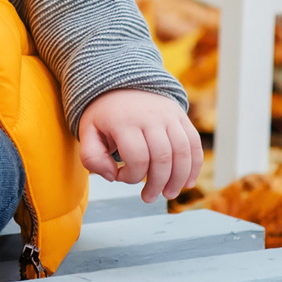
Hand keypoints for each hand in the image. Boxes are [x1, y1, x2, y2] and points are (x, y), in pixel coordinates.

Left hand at [77, 88, 203, 204]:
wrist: (121, 83)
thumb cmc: (104, 114)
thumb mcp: (87, 131)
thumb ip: (91, 157)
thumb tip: (112, 176)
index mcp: (124, 121)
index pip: (137, 158)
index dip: (131, 177)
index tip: (119, 176)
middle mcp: (150, 116)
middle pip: (162, 158)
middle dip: (157, 184)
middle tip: (148, 197)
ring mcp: (168, 115)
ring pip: (182, 152)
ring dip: (178, 179)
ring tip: (168, 194)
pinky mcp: (180, 116)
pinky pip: (193, 143)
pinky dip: (194, 165)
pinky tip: (187, 182)